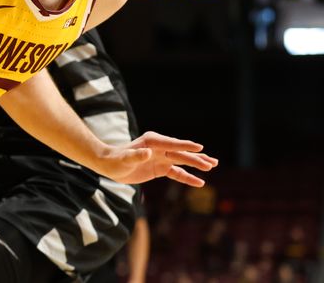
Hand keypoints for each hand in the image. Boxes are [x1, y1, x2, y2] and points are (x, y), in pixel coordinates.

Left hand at [100, 131, 217, 186]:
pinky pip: (177, 172)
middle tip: (212, 163)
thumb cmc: (116, 160)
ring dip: (197, 164)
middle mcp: (160, 148)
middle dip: (196, 158)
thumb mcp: (124, 159)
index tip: (199, 148)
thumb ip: (135, 156)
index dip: (185, 146)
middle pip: (181, 153)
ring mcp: (162, 158)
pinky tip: (200, 182)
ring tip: (213, 166)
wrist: (110, 165)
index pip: (172, 144)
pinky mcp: (161, 168)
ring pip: (183, 161)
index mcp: (152, 141)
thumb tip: (147, 154)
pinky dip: (188, 177)